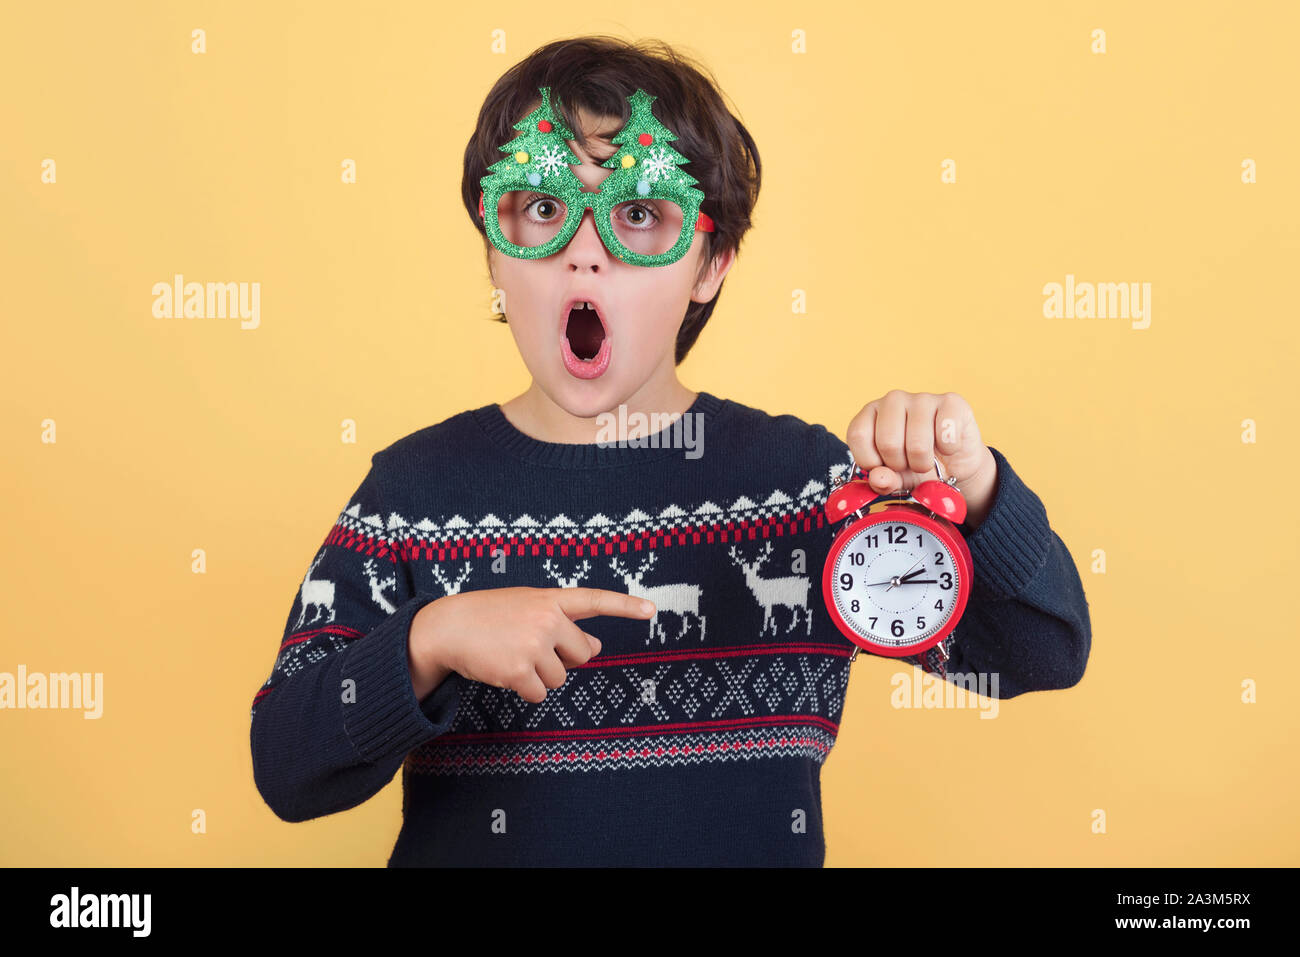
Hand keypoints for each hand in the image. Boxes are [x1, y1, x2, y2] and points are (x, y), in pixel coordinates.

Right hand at [410, 587, 655, 703]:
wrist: (446, 627)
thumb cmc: (489, 616)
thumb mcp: (528, 608)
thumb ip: (562, 622)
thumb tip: (596, 646)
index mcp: (551, 599)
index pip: (595, 600)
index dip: (625, 606)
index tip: (652, 610)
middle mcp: (547, 618)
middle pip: (583, 654)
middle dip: (563, 658)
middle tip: (531, 648)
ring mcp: (534, 644)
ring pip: (561, 677)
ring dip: (540, 675)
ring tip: (513, 655)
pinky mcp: (521, 670)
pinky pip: (541, 693)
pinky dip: (526, 690)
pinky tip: (505, 671)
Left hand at [845, 389, 997, 528]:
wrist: (955, 465)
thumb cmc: (916, 466)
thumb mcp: (894, 478)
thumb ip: (882, 480)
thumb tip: (879, 478)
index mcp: (871, 413)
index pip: (858, 435)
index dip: (871, 461)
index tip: (883, 466)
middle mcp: (893, 400)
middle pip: (888, 442)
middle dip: (900, 465)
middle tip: (909, 464)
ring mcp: (922, 398)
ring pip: (917, 443)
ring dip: (924, 462)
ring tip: (927, 459)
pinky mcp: (951, 401)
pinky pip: (946, 432)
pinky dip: (949, 449)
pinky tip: (948, 447)